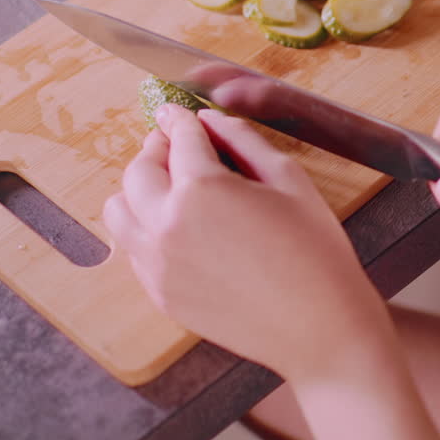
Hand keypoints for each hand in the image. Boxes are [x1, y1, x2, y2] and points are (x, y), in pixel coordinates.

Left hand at [103, 104, 393, 381]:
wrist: (320, 327)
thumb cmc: (316, 252)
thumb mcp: (290, 180)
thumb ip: (244, 141)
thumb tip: (210, 120)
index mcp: (202, 189)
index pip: (180, 139)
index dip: (179, 119)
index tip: (176, 111)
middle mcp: (167, 225)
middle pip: (138, 171)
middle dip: (156, 149)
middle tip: (173, 144)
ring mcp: (158, 264)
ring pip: (119, 211)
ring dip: (138, 190)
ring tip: (168, 187)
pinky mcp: (161, 295)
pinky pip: (133, 250)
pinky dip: (144, 228)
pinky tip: (177, 227)